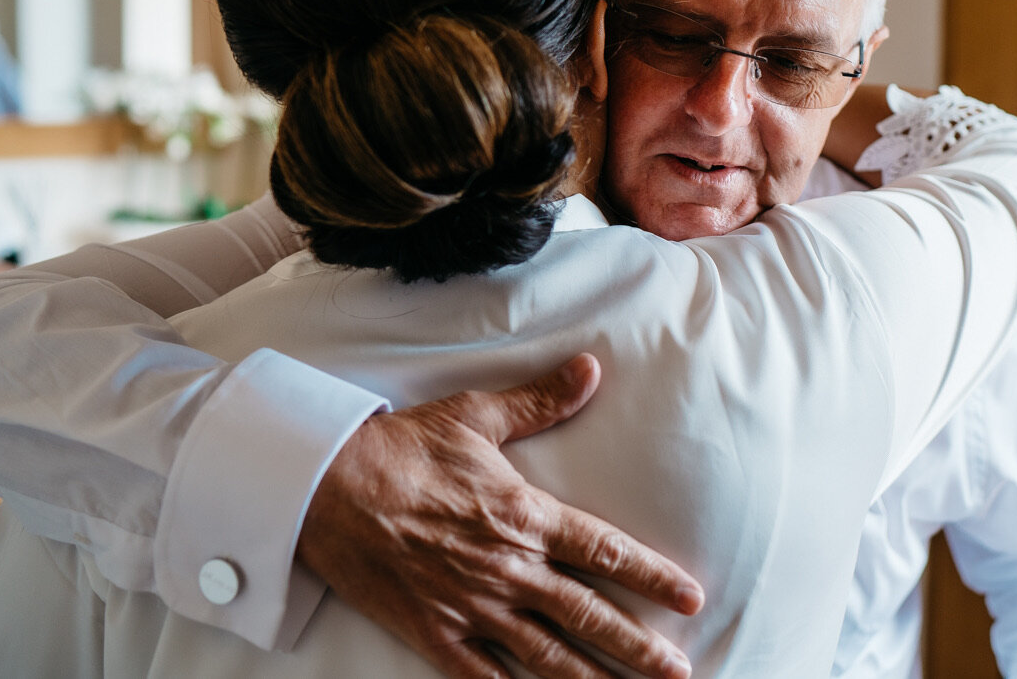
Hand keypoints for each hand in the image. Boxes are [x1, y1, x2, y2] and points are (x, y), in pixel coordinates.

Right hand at [298, 353, 701, 678]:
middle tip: (679, 670)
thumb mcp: (477, 416)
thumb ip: (541, 400)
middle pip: (589, 615)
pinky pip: (484, 678)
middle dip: (639, 646)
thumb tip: (590, 369)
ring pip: (548, 655)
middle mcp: (507, 567)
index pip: (606, 552)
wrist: (326, 489)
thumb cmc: (403, 449)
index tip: (691, 598)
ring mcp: (472, 606)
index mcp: (525, 515)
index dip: (654, 577)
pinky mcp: (435, 633)